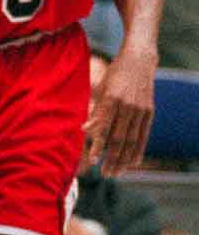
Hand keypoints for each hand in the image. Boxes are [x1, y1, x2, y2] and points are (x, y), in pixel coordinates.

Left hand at [84, 48, 156, 175]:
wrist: (139, 59)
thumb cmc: (114, 74)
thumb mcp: (100, 88)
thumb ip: (95, 110)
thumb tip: (83, 130)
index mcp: (111, 98)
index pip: (104, 128)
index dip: (99, 146)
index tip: (93, 161)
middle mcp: (127, 105)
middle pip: (119, 138)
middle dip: (112, 158)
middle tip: (105, 174)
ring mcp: (140, 108)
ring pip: (132, 140)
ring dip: (124, 159)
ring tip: (116, 173)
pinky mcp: (149, 111)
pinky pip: (144, 135)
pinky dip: (138, 150)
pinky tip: (133, 163)